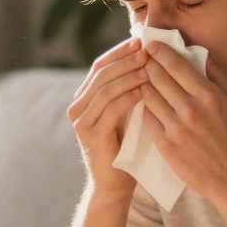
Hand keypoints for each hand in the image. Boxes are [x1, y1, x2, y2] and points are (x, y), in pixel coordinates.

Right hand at [67, 36, 150, 198]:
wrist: (114, 185)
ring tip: (149, 68)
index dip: (120, 51)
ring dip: (128, 75)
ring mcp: (81, 121)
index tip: (141, 40)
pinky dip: (128, 97)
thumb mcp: (127, 114)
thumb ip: (130, 90)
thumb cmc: (126, 149)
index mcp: (85, 98)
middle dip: (125, 59)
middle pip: (101, 73)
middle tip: (146, 50)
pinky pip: (110, 109)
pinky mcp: (90, 135)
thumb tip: (149, 60)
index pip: (100, 65)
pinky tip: (144, 91)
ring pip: (105, 88)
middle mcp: (78, 107)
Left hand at [139, 41, 226, 203]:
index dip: (160, 51)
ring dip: (143, 84)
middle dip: (146, 64)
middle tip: (140, 57)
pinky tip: (147, 103)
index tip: (150, 44)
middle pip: (157, 77)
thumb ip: (218, 75)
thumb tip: (198, 51)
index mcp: (209, 96)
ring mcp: (176, 128)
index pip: (176, 65)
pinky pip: (146, 118)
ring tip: (141, 79)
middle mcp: (191, 110)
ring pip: (148, 96)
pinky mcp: (165, 145)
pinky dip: (145, 107)